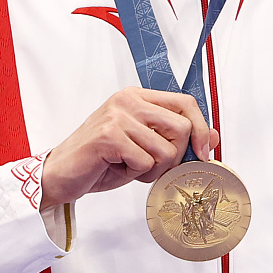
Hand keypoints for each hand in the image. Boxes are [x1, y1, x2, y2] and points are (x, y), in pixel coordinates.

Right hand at [38, 87, 217, 208]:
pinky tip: (118, 169)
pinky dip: (136, 174)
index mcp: (136, 97)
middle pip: (182, 127)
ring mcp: (117, 116)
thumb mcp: (142, 148)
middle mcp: (127, 100)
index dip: (201, 129)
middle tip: (151, 165)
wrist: (59, 175)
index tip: (202, 152)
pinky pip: (145, 162)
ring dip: (153, 169)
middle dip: (174, 156)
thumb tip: (213, 138)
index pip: (185, 103)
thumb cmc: (99, 162)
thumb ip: (174, 139)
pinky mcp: (108, 136)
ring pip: (166, 149)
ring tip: (130, 167)